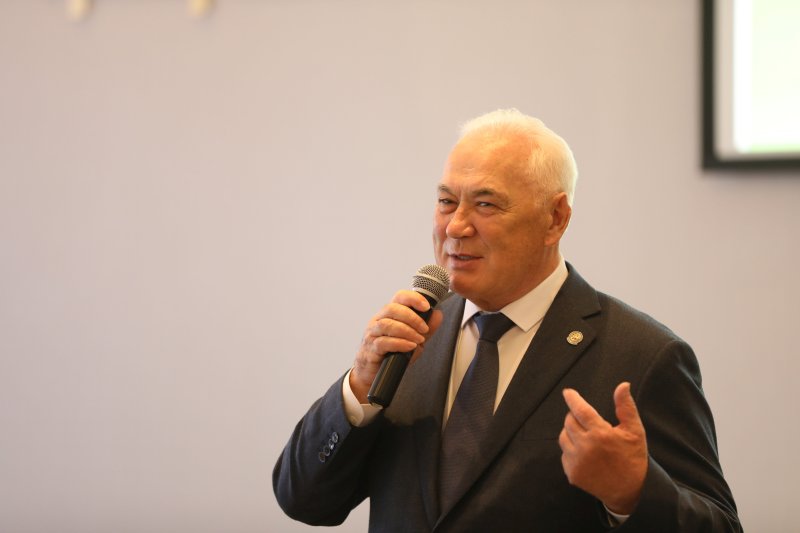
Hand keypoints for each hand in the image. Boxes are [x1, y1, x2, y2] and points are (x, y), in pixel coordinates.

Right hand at [349, 290, 442, 402]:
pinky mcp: (370, 349)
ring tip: (419, 340)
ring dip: (407, 331)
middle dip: (412, 317)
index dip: (413, 298)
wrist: (373, 373)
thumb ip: (426, 328)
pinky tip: (410, 347)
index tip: (426, 307)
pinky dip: (400, 343)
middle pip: (392, 308)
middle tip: (424, 329)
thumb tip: (438, 315)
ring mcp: (372, 334)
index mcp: (388, 314)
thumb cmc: (392, 354)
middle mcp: (378, 320)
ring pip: (387, 324)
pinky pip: (383, 342)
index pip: (399, 297)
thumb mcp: (413, 339)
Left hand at [558, 382, 647, 514]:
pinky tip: (585, 453)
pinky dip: (571, 450)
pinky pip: (564, 454)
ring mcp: (577, 461)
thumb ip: (625, 407)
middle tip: (586, 421)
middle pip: (569, 422)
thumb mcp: (635, 431)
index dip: (572, 399)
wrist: (629, 491)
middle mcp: (585, 447)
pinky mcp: (572, 473)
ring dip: (571, 433)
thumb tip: (623, 385)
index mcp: (600, 434)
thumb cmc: (633, 458)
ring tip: (586, 437)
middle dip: (575, 417)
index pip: (580, 410)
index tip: (568, 392)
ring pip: (563, 437)